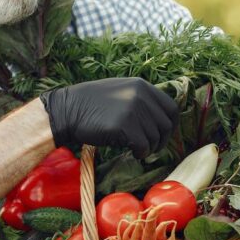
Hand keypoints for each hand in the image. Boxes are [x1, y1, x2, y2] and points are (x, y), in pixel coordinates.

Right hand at [40, 77, 178, 157]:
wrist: (68, 110)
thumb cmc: (92, 105)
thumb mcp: (121, 92)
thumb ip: (141, 100)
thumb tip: (160, 119)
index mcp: (142, 86)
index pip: (171, 108)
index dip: (171, 126)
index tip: (162, 136)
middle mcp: (141, 96)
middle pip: (166, 125)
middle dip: (160, 141)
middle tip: (149, 148)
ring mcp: (133, 110)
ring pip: (155, 138)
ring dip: (148, 148)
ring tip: (136, 150)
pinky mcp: (125, 126)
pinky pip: (143, 146)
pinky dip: (141, 153)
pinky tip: (132, 153)